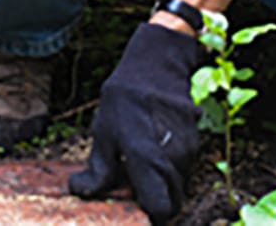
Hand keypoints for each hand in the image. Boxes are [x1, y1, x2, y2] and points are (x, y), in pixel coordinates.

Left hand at [68, 23, 204, 223]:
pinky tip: (155, 152)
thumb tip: (80, 190)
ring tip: (144, 168)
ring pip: (180, 184)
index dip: (151, 215)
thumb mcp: (103, 130)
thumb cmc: (125, 97)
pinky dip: (172, 169)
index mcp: (147, 158)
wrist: (157, 64)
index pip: (161, 208)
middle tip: (136, 190)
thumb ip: (97, 168)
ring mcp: (189, 150)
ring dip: (165, 184)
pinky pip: (185, 168)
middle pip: (173, 201)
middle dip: (157, 201)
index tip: (138, 210)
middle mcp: (173, 158)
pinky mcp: (196, 142)